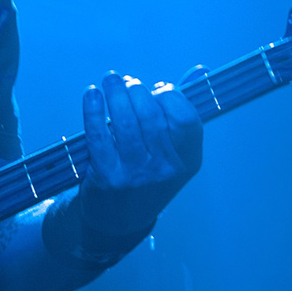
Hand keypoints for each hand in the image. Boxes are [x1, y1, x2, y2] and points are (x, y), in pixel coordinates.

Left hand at [75, 72, 203, 257]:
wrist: (121, 221)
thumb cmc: (149, 175)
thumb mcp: (174, 151)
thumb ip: (184, 109)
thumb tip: (200, 69)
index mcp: (187, 160)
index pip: (185, 119)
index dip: (170, 97)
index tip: (156, 88)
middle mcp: (165, 168)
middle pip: (152, 117)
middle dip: (137, 91)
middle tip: (126, 82)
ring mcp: (136, 174)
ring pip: (125, 123)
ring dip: (115, 94)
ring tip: (110, 80)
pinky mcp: (107, 177)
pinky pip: (98, 135)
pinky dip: (93, 110)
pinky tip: (92, 94)